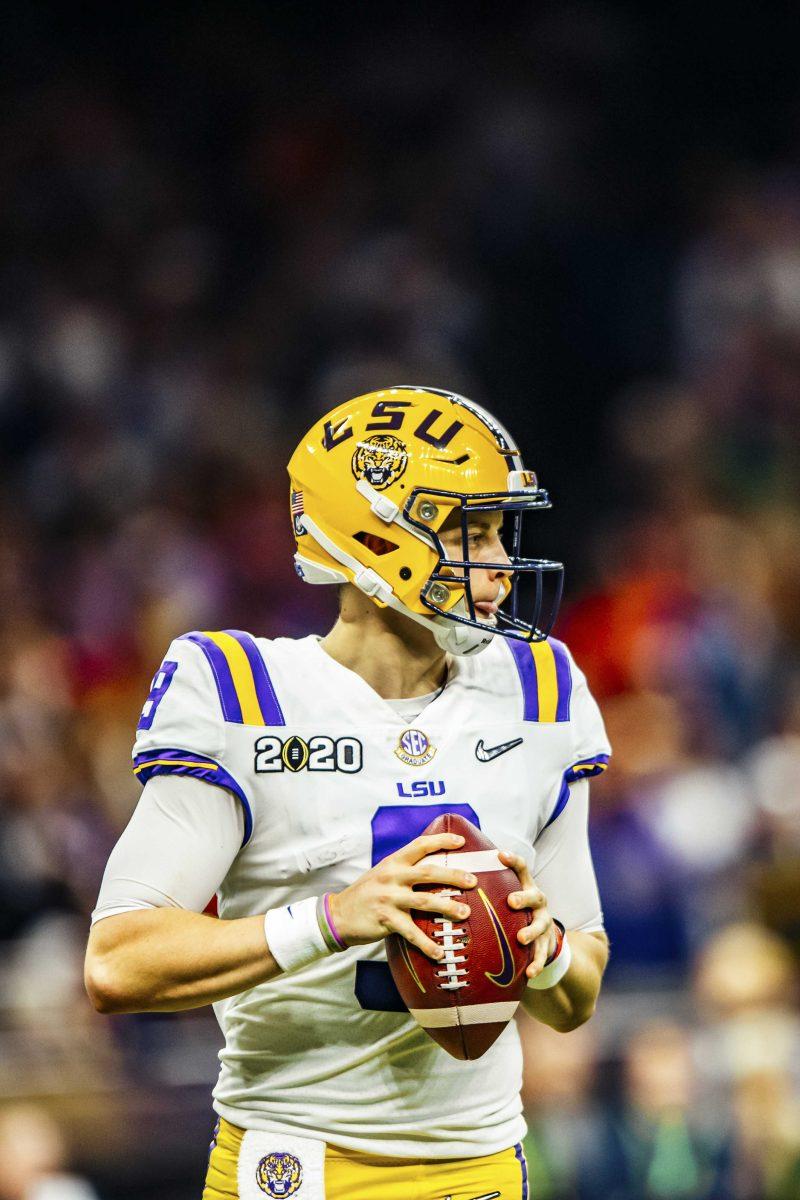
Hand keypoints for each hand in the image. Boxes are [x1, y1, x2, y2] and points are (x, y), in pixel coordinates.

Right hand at [328, 833, 477, 959]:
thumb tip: (436, 870)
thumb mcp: (383, 873)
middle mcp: (392, 876)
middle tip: (473, 881)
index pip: (420, 845)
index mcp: (393, 862)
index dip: (441, 841)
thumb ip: (404, 870)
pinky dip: (427, 944)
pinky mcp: (386, 919)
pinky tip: (440, 952)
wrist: (338, 914)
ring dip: (447, 907)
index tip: (461, 841)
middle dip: (453, 876)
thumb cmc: (367, 893)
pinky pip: (412, 933)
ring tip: (465, 913)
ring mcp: (389, 898)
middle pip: (428, 872)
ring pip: (425, 900)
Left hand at [498, 849, 556, 981]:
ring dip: (531, 931)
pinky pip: (542, 954)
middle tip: (511, 901)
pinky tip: (529, 973)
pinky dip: (537, 963)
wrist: (542, 934)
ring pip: (541, 925)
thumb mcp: (506, 894)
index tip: (500, 854)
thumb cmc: (514, 910)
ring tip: (521, 938)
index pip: (521, 869)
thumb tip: (454, 873)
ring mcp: (543, 922)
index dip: (513, 860)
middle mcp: (537, 902)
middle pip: (535, 896)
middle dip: (523, 897)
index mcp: (525, 886)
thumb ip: (488, 885)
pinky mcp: (547, 943)